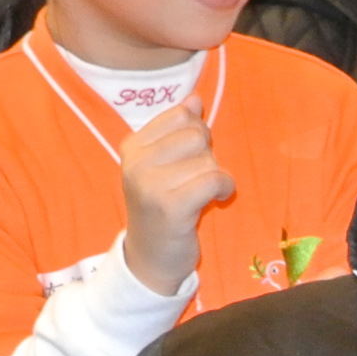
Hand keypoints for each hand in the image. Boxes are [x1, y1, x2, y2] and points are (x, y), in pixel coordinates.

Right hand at [118, 107, 233, 295]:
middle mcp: (135, 162)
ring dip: (215, 176)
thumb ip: (177, 129)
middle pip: (196, 134)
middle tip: (195, 178)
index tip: (189, 157)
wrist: (151, 257)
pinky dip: (225, 188)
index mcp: (132, 146)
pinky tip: (217, 200)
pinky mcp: (170, 207)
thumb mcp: (164, 164)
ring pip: (208, 159)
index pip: (180, 115)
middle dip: (206, 155)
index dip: (195, 133)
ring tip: (200, 193)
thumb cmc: (162, 206)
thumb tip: (194, 98)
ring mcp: (150, 185)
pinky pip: (215, 179)